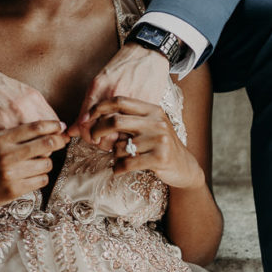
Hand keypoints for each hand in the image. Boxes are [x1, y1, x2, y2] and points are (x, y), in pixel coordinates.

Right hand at [0, 121, 68, 216]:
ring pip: (46, 164)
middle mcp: (6, 155)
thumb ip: (12, 137)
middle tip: (62, 141)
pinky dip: (41, 177)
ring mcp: (11, 174)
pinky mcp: (14, 190)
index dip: (52, 125)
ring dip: (46, 163)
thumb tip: (43, 131)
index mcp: (0, 139)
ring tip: (38, 163)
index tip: (60, 126)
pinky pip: (41, 180)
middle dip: (58, 141)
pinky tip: (33, 176)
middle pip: (46, 144)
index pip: (34, 127)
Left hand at [70, 43, 172, 145]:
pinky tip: (130, 132)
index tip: (91, 136)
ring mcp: (131, 101)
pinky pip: (135, 129)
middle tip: (103, 139)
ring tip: (116, 138)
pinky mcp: (148, 106)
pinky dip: (131, 136)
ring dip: (116, 141)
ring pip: (118, 135)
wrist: (148, 53)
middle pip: (101, 133)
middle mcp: (113, 95)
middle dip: (100, 141)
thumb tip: (72, 130)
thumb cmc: (122, 67)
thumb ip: (86, 107)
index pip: (85, 124)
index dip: (86, 135)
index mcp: (98, 88)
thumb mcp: (99, 81)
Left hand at [88, 97, 203, 187]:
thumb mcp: (149, 126)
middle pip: (116, 121)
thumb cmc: (159, 146)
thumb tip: (92, 116)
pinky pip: (127, 163)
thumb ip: (128, 120)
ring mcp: (159, 139)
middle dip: (98, 130)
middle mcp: (157, 122)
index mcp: (152, 110)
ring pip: (120, 146)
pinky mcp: (160, 158)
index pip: (120, 101)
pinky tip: (119, 169)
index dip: (100, 107)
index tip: (87, 117)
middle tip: (92, 138)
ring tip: (121, 158)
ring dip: (114, 155)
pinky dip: (118, 168)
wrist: (184, 167)